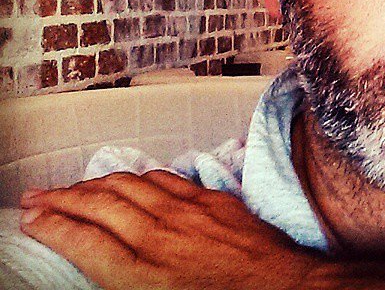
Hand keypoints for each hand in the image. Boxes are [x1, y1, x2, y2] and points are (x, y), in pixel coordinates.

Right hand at [20, 171, 317, 289]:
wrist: (282, 289)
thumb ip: (128, 282)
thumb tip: (106, 263)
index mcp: (142, 275)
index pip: (82, 240)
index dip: (52, 225)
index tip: (32, 219)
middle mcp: (158, 237)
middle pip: (98, 206)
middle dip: (61, 198)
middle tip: (37, 196)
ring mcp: (185, 211)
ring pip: (127, 185)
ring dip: (95, 183)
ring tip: (73, 186)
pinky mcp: (208, 198)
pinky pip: (163, 178)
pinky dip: (137, 177)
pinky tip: (126, 179)